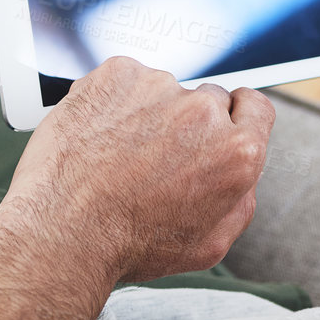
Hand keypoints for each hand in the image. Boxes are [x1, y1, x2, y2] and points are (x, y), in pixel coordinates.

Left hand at [0, 57, 272, 287]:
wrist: (63, 232)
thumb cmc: (131, 244)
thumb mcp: (210, 244)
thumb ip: (241, 202)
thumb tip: (242, 177)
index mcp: (237, 152)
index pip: (256, 106)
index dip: (238, 116)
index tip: (221, 124)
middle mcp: (204, 112)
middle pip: (209, 99)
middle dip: (190, 124)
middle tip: (157, 158)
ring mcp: (159, 87)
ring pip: (163, 91)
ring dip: (149, 113)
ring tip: (119, 155)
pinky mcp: (118, 74)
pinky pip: (126, 81)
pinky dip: (115, 102)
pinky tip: (101, 137)